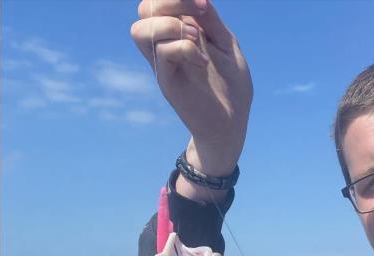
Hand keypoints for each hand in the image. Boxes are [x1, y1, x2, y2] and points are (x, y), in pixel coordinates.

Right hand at [131, 0, 252, 177]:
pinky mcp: (168, 83)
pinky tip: (203, 62)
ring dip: (170, 25)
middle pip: (145, 9)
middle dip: (170, 2)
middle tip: (200, 17)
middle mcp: (166, 46)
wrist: (232, 126)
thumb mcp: (227, 46)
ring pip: (140, 30)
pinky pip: (163, 53)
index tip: (204, 6)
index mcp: (180, 32)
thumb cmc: (232, 87)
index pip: (158, 1)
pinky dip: (185, 48)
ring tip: (198, 39)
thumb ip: (211, 20)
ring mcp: (165, 65)